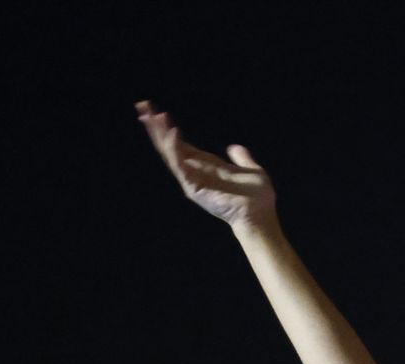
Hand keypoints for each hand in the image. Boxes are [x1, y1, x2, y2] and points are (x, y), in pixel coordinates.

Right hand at [137, 100, 277, 229]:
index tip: (156, 111)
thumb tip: (234, 147)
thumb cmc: (258, 198)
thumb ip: (242, 159)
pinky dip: (175, 150)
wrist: (262, 216)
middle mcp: (196, 172)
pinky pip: (180, 166)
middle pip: (169, 145)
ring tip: (153, 116)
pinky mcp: (194, 187)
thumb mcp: (252, 170)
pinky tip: (173, 134)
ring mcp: (193, 180)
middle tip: (143, 106)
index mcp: (207, 166)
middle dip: (156, 126)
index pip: (181, 144)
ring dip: (161, 134)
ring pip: (170, 153)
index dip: (168, 128)